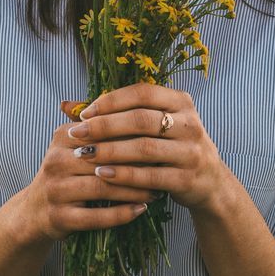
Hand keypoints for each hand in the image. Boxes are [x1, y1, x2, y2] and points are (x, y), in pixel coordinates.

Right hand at [19, 107, 163, 243]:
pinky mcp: (59, 217)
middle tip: (164, 167)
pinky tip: (141, 210)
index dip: (134, 135)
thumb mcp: (77, 144)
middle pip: (105, 159)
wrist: (34, 211)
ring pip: (103, 187)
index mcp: (63, 137)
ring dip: (133, 190)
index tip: (160, 140)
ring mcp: (56, 190)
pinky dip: (121, 214)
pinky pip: (96, 216)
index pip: (104, 131)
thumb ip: (102, 125)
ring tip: (157, 190)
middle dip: (138, 164)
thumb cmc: (67, 172)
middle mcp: (56, 160)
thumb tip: (141, 103)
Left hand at [66, 82, 227, 214]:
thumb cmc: (170, 147)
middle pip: (141, 119)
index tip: (84, 112)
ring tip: (85, 154)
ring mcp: (191, 151)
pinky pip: (151, 176)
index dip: (111, 101)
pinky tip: (103, 175)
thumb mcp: (153, 125)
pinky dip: (125, 175)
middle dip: (105, 126)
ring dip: (111, 151)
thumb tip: (65, 105)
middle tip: (77, 134)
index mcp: (181, 101)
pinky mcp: (188, 179)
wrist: (209, 183)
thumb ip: (115, 114)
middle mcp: (190, 123)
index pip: (142, 93)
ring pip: (145, 148)